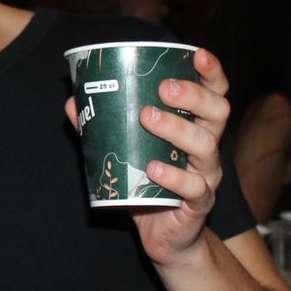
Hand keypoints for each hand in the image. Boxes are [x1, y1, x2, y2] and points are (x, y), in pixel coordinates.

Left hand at [64, 47, 230, 266]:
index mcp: (196, 126)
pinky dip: (174, 176)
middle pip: (217, 112)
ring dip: (176, 128)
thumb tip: (73, 102)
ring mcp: (207, 175)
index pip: (214, 93)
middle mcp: (208, 147)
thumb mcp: (127, 151)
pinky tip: (153, 168)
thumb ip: (104, 126)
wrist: (164, 236)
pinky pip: (193, 188)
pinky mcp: (199, 203)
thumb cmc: (148, 185)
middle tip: (163, 88)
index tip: (196, 54)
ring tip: (147, 117)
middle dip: (193, 95)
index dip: (210, 72)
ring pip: (205, 146)